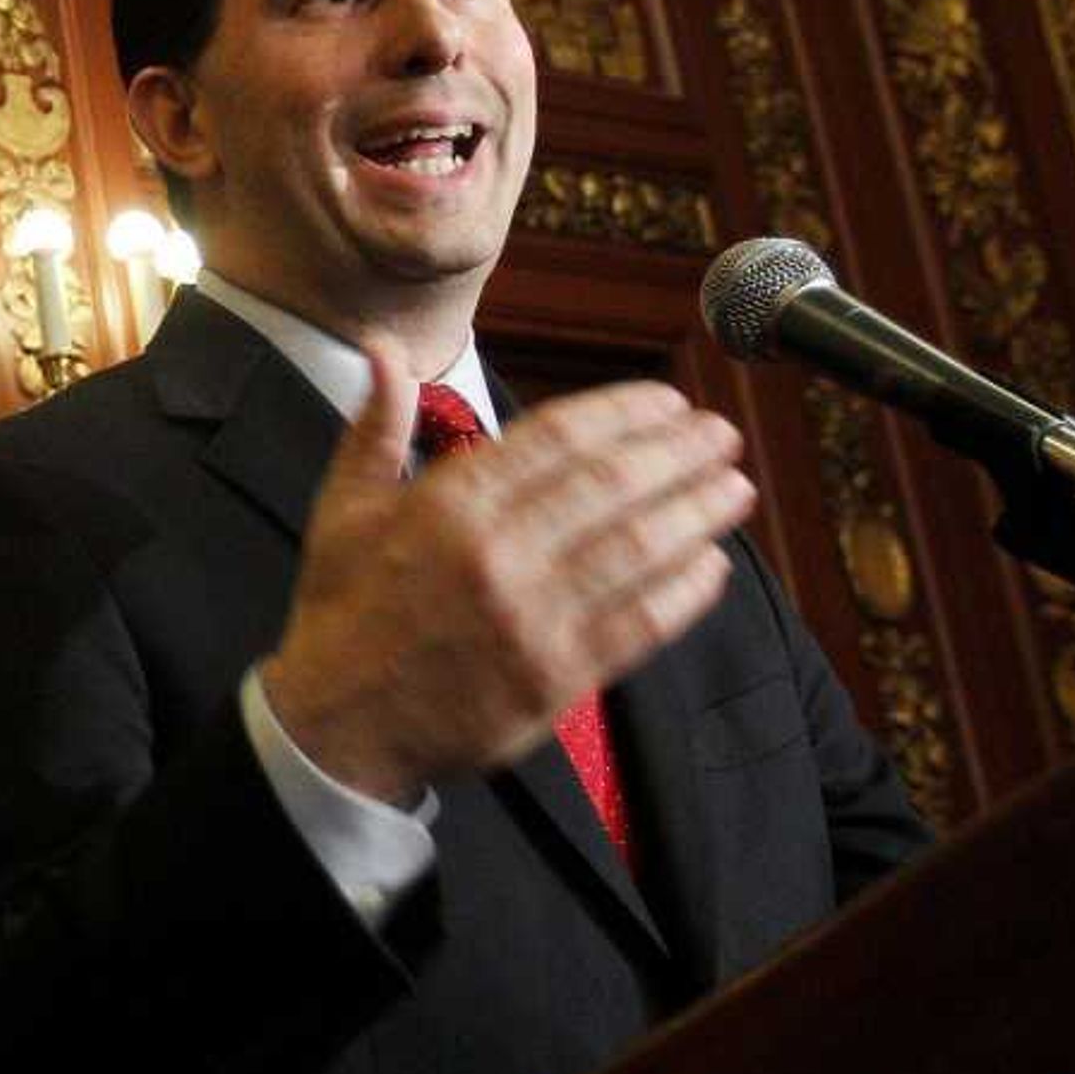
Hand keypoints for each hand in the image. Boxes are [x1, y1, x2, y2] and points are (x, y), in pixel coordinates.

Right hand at [261, 350, 754, 806]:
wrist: (338, 724)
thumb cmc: (345, 609)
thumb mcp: (344, 507)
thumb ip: (377, 425)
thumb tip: (384, 349)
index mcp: (447, 505)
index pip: (557, 439)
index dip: (624, 414)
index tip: (667, 402)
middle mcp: (495, 555)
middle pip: (610, 486)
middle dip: (678, 454)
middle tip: (720, 433)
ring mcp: (531, 619)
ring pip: (636, 550)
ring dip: (695, 514)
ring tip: (735, 487)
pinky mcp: (555, 678)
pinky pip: (638, 625)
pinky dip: (683, 593)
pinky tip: (712, 564)